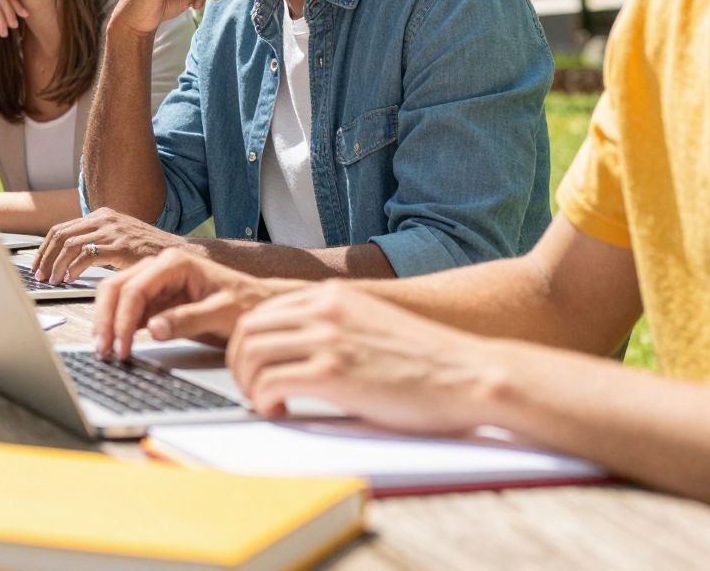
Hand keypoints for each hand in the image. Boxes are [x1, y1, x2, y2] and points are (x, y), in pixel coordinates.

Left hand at [33, 208, 189, 282]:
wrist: (180, 254)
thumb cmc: (149, 252)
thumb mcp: (120, 240)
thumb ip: (98, 243)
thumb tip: (69, 259)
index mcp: (102, 215)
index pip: (61, 229)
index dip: (44, 249)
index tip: (38, 265)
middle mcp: (105, 218)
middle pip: (60, 235)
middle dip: (45, 257)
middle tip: (39, 275)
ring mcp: (113, 230)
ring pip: (69, 244)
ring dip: (56, 265)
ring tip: (53, 281)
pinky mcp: (120, 245)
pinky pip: (87, 255)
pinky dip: (73, 268)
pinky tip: (70, 279)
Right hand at [94, 247, 293, 358]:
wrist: (259, 305)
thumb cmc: (247, 304)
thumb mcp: (223, 314)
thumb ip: (189, 320)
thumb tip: (154, 328)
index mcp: (174, 263)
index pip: (135, 288)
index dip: (123, 319)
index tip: (121, 346)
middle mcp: (159, 268)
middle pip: (115, 288)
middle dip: (105, 320)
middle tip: (102, 350)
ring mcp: (154, 284)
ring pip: (115, 298)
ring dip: (107, 324)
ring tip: (104, 352)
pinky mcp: (154, 301)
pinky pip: (126, 312)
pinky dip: (117, 328)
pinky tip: (115, 346)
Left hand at [226, 281, 510, 432]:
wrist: (470, 374)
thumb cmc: (428, 360)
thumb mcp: (371, 323)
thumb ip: (335, 326)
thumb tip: (300, 349)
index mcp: (331, 296)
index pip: (260, 312)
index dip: (247, 345)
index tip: (254, 369)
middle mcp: (323, 310)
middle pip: (246, 332)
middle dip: (239, 366)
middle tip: (252, 391)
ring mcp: (327, 339)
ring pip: (251, 356)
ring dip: (249, 386)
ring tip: (267, 404)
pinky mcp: (333, 373)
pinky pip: (271, 384)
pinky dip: (265, 401)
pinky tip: (281, 412)